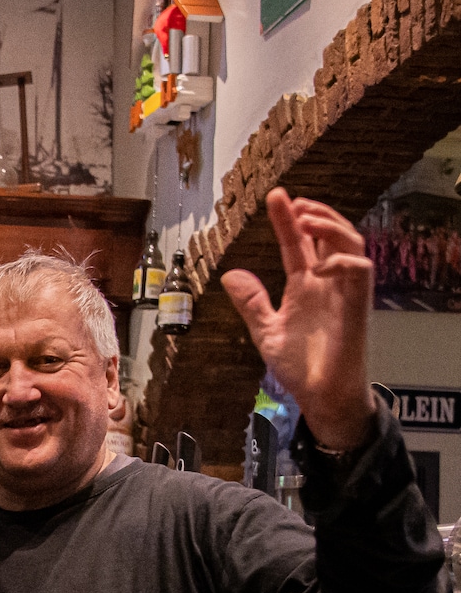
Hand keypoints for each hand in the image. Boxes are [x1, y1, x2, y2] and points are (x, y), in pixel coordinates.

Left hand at [221, 189, 375, 451]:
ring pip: (351, 243)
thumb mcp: (266, 330)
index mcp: (304, 287)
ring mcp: (344, 292)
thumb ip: (251, 302)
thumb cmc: (301, 367)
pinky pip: (361, 271)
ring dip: (330, 226)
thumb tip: (230, 273)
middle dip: (313, 213)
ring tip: (305, 219)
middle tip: (291, 201)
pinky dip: (343, 261)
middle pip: (328, 235)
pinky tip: (320, 264)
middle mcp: (327, 284)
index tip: (276, 196)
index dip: (287, 220)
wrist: (321, 396)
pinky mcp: (357, 306)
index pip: (297, 245)